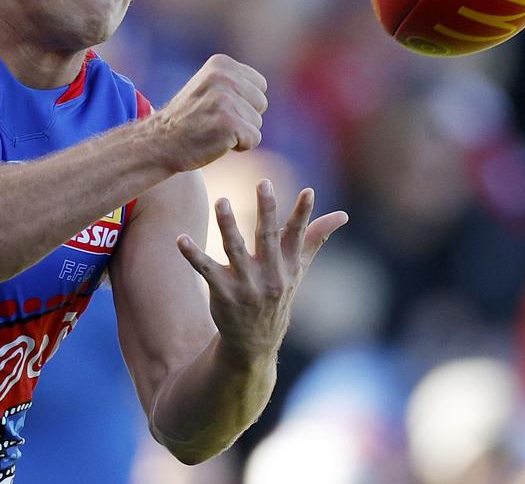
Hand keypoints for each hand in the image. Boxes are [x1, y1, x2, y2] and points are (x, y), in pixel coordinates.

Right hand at [152, 54, 267, 172]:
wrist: (161, 142)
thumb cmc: (188, 118)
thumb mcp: (208, 86)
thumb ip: (234, 81)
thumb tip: (262, 86)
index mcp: (221, 63)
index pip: (259, 85)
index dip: (243, 102)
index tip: (217, 107)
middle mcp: (224, 77)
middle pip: (261, 103)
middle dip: (244, 117)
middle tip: (214, 120)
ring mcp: (226, 99)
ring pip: (257, 122)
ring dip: (240, 132)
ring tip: (213, 129)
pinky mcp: (229, 123)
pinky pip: (254, 139)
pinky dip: (239, 146)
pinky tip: (216, 141)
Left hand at [177, 180, 347, 364]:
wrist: (255, 342)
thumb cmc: (277, 294)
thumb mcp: (298, 268)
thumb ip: (315, 238)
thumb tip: (343, 215)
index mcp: (288, 265)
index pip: (297, 235)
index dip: (303, 213)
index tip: (308, 191)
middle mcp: (269, 274)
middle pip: (267, 237)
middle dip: (266, 210)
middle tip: (263, 183)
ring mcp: (245, 284)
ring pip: (234, 249)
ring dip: (228, 225)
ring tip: (221, 201)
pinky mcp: (222, 292)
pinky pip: (206, 269)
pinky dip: (193, 254)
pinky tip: (181, 238)